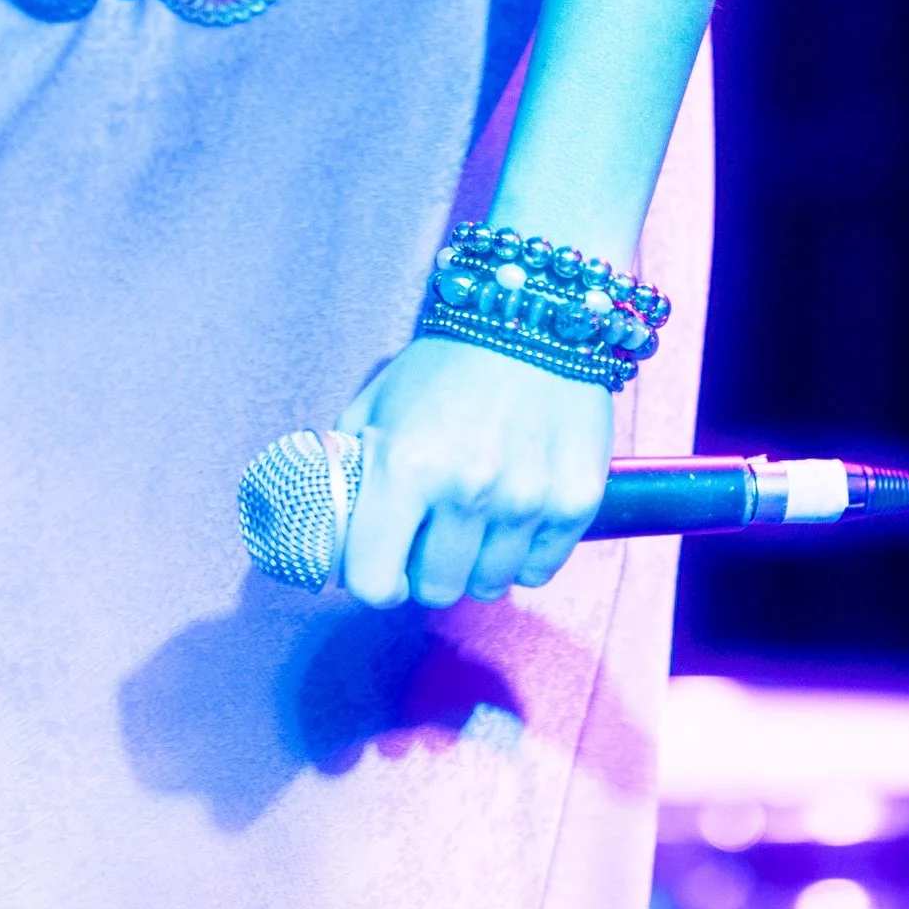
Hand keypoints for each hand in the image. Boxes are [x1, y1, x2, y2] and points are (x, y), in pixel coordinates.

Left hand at [338, 335, 612, 607]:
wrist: (532, 317)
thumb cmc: (444, 365)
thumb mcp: (376, 403)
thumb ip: (350, 471)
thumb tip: (332, 532)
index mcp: (405, 466)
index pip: (374, 584)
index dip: (376, 579)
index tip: (386, 560)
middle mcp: (467, 490)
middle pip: (437, 590)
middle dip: (429, 565)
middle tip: (436, 525)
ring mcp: (527, 500)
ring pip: (489, 584)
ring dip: (478, 559)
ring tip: (480, 510)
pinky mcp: (575, 502)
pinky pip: (539, 570)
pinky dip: (525, 552)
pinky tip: (517, 508)